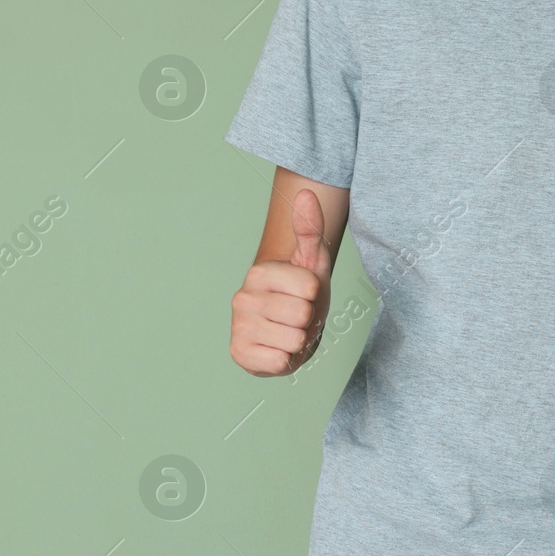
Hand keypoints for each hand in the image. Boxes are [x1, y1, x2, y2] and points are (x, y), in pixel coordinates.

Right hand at [229, 188, 331, 376]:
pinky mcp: (239, 355)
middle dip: (307, 321)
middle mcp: (243, 297)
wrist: (282, 330)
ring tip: (288, 332)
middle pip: (303, 315)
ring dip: (298, 341)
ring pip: (294, 340)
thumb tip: (305, 192)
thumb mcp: (311, 262)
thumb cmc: (300, 295)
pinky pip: (280, 363)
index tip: (304, 297)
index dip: (316, 296)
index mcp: (259, 272)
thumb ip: (310, 228)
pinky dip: (285, 361)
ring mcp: (238, 327)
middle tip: (297, 318)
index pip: (311, 288)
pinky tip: (276, 349)